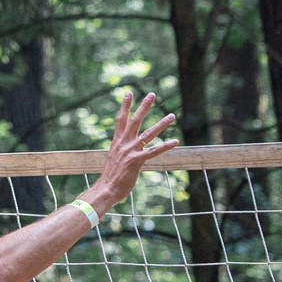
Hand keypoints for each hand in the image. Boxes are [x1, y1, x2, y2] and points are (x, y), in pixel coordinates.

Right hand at [86, 91, 180, 208]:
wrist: (106, 188)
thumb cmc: (111, 177)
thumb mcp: (114, 159)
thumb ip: (121, 151)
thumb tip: (125, 151)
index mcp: (117, 142)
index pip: (121, 120)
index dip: (125, 106)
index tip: (129, 93)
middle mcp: (123, 143)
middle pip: (135, 120)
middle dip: (144, 106)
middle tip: (152, 94)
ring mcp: (130, 151)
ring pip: (148, 133)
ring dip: (161, 124)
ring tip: (172, 115)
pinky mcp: (137, 161)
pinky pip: (154, 151)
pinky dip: (165, 146)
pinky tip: (175, 141)